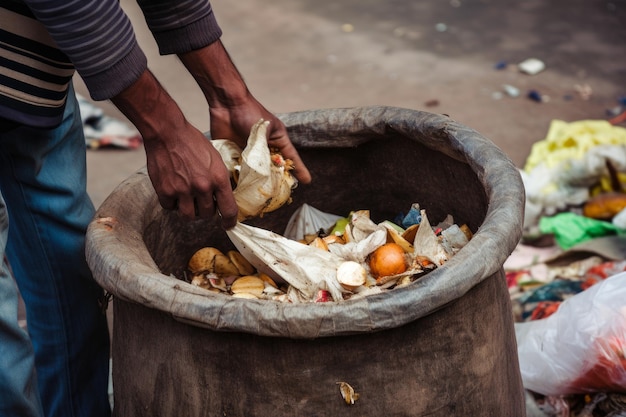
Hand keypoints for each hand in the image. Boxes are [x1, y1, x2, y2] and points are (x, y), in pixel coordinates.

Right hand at [111, 70, 238, 227]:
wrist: (168, 132)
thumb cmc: (193, 142)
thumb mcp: (216, 158)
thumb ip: (219, 179)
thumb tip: (223, 196)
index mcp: (218, 179)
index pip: (229, 210)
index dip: (230, 221)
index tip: (228, 224)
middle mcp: (202, 187)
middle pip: (207, 215)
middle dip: (206, 210)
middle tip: (202, 200)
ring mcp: (183, 190)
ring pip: (189, 216)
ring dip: (189, 210)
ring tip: (188, 199)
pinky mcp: (165, 191)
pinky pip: (170, 208)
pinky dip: (172, 203)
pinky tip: (173, 191)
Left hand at [179, 41, 311, 184]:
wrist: (226, 103)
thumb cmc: (250, 111)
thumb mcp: (264, 130)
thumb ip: (266, 149)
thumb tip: (265, 169)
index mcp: (276, 140)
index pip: (291, 158)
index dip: (298, 170)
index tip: (307, 181)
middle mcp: (264, 149)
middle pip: (273, 169)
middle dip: (275, 182)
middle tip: (279, 196)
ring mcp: (249, 153)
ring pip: (255, 173)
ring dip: (256, 183)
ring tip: (259, 199)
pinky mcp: (234, 154)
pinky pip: (237, 170)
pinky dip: (238, 179)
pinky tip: (239, 191)